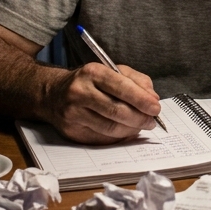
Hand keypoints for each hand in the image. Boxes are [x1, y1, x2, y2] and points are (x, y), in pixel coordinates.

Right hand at [41, 62, 161, 143]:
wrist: (54, 94)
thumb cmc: (90, 82)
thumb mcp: (112, 71)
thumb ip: (136, 81)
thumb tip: (153, 98)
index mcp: (93, 73)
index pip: (121, 87)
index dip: (141, 100)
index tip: (156, 108)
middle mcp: (80, 92)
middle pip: (116, 111)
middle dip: (139, 118)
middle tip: (152, 121)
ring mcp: (73, 113)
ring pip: (110, 127)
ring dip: (131, 129)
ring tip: (141, 126)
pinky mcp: (72, 131)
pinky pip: (102, 138)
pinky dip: (118, 137)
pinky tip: (125, 131)